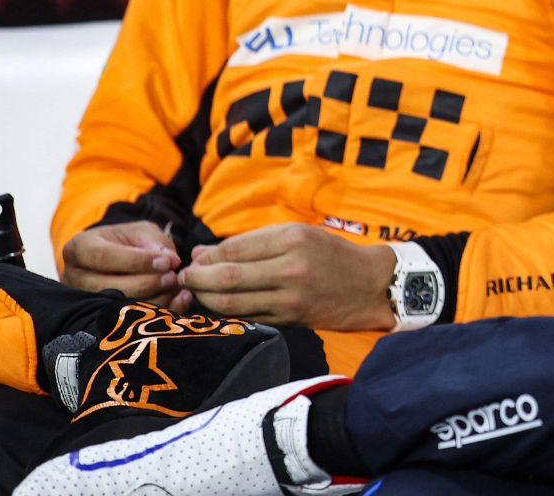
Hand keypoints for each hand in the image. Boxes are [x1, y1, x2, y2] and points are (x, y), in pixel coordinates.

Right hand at [59, 220, 185, 309]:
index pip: (103, 256)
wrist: (122, 259)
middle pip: (107, 286)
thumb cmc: (129, 242)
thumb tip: (170, 260)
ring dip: (152, 299)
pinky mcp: (100, 319)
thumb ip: (154, 242)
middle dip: (145, 283)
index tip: (166, 262)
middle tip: (172, 277)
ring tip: (174, 288)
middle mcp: (75, 277)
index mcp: (79, 248)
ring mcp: (84, 302)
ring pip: (115, 308)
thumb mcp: (140, 232)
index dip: (137, 261)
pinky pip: (128, 322)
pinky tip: (178, 301)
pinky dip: (158, 312)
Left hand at [179, 223, 395, 330]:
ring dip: (206, 299)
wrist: (370, 285)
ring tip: (195, 294)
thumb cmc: (331, 254)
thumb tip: (202, 254)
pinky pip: (247, 316)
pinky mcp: (290, 319)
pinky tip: (219, 306)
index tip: (193, 260)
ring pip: (232, 302)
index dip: (207, 257)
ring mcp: (290, 297)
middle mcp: (291, 268)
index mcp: (291, 239)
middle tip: (183, 279)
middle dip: (197, 279)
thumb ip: (251, 244)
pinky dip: (227, 312)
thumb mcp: (297, 235)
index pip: (234, 248)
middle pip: (227, 277)